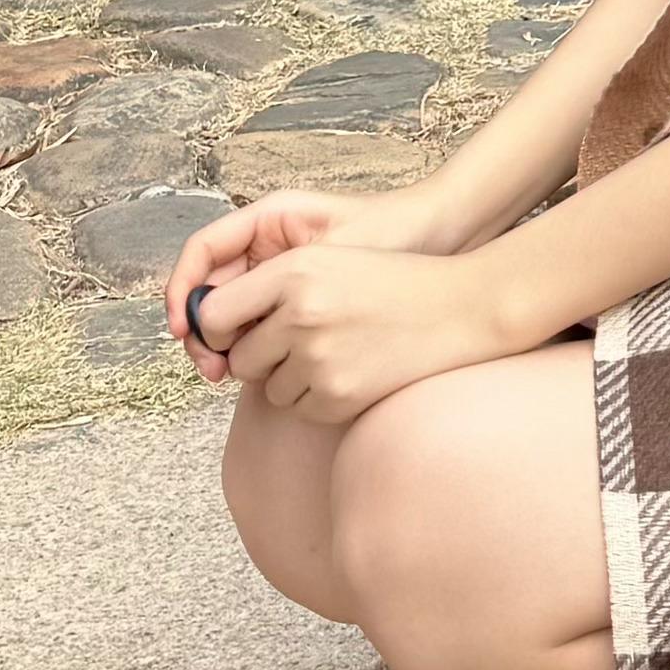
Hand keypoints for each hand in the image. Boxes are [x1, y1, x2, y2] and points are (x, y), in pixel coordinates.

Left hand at [170, 195, 507, 425]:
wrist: (459, 308)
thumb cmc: (391, 282)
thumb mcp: (328, 260)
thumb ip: (270, 285)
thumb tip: (211, 325)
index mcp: (295, 271)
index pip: (216, 312)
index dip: (219, 326)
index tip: (233, 330)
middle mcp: (301, 314)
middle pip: (241, 358)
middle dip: (260, 357)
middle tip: (298, 342)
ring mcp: (319, 359)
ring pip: (269, 388)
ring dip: (291, 378)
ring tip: (335, 352)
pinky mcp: (338, 397)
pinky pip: (301, 409)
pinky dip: (318, 397)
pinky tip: (352, 371)